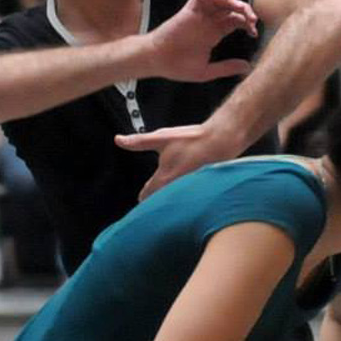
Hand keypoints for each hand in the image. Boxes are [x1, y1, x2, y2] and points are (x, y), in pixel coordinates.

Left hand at [115, 121, 242, 199]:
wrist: (222, 140)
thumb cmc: (193, 139)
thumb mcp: (161, 138)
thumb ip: (138, 142)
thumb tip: (118, 140)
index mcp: (164, 178)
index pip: (146, 196)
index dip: (142, 197)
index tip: (141, 198)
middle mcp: (176, 189)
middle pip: (160, 202)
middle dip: (156, 201)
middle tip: (154, 198)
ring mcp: (191, 192)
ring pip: (175, 201)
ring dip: (171, 199)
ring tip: (170, 194)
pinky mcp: (202, 191)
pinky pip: (189, 199)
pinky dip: (186, 197)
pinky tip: (189, 191)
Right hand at [144, 0, 257, 82]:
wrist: (156, 61)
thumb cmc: (178, 67)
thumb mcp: (208, 71)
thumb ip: (227, 68)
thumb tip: (248, 67)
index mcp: (213, 34)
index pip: (235, 22)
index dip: (247, 24)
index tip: (255, 33)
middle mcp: (208, 22)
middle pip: (231, 10)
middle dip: (245, 12)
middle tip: (254, 20)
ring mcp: (198, 16)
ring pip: (220, 1)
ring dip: (234, 2)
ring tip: (244, 10)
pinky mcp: (188, 11)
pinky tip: (226, 1)